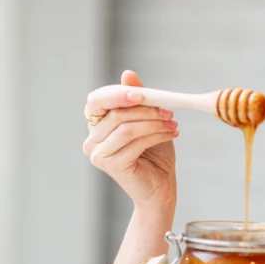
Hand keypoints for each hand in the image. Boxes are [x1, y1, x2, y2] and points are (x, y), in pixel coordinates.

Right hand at [83, 69, 179, 211]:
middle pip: (115, 113)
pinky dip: (156, 135)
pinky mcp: (112, 166)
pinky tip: (171, 135)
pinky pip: (134, 142)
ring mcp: (99, 155)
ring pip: (126, 127)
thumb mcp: (148, 121)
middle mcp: (91, 140)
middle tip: (168, 110)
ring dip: (154, 122)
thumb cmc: (154, 155)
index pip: (97, 100)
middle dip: (145, 109)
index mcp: (96, 125)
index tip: (143, 94)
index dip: (117, 93)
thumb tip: (127, 74)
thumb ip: (137, 99)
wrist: (160, 189)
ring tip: (173, 124)